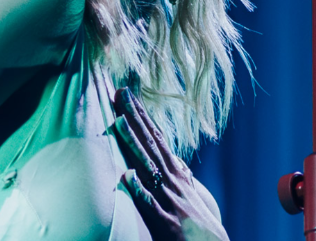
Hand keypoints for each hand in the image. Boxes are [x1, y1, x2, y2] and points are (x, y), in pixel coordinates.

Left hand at [114, 87, 229, 240]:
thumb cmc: (197, 222)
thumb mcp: (188, 192)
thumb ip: (178, 174)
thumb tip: (172, 156)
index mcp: (175, 173)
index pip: (155, 138)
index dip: (141, 116)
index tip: (127, 94)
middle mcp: (172, 181)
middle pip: (150, 144)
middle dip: (135, 118)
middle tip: (121, 93)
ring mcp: (170, 199)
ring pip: (148, 167)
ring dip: (133, 145)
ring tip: (118, 122)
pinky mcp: (167, 223)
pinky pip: (151, 205)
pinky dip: (140, 190)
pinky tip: (126, 176)